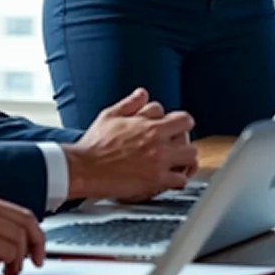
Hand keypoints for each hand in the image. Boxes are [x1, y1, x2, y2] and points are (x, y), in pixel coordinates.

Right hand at [66, 88, 198, 201]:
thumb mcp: (109, 116)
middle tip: (176, 146)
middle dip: (183, 138)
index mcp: (149, 125)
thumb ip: (130, 104)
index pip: (180, 117)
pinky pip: (180, 181)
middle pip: (188, 134)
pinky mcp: (155, 180)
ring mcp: (159, 161)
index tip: (171, 129)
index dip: (176, 122)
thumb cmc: (93, 145)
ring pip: (190, 157)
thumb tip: (142, 94)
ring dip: (186, 159)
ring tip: (178, 163)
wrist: (83, 169)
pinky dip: (178, 181)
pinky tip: (171, 180)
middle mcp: (157, 141)